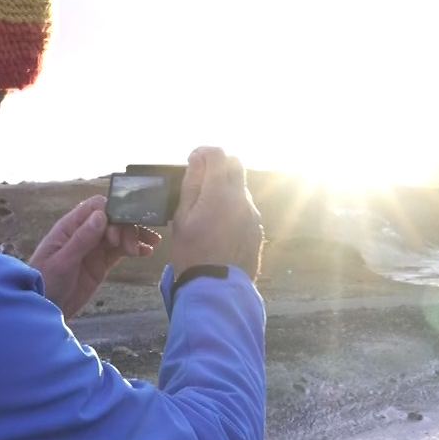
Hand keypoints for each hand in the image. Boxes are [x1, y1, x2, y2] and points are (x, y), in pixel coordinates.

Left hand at [29, 195, 159, 317]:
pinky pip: (120, 251)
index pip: (96, 207)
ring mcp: (93, 248)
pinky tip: (146, 252)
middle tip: (132, 247)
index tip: (118, 232)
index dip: (112, 214)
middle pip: (112, 220)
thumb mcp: (62, 262)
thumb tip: (101, 216)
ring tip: (150, 244)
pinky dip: (134, 249)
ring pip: (119, 234)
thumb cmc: (45, 282)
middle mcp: (84, 233)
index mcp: (70, 227)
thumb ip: (81, 239)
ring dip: (135, 236)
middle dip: (126, 228)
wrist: (44, 309)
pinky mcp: (100, 263)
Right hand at [167, 146, 263, 280]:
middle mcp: (242, 200)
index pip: (219, 154)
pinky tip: (219, 225)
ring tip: (207, 208)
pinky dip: (233, 206)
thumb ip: (191, 185)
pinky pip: (245, 207)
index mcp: (220, 194)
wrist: (217, 288)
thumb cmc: (193, 254)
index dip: (204, 152)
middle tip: (201, 178)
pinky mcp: (257, 228)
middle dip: (218, 164)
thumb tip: (197, 161)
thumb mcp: (182, 218)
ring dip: (225, 187)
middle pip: (236, 164)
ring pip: (241, 187)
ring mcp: (252, 214)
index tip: (193, 160)